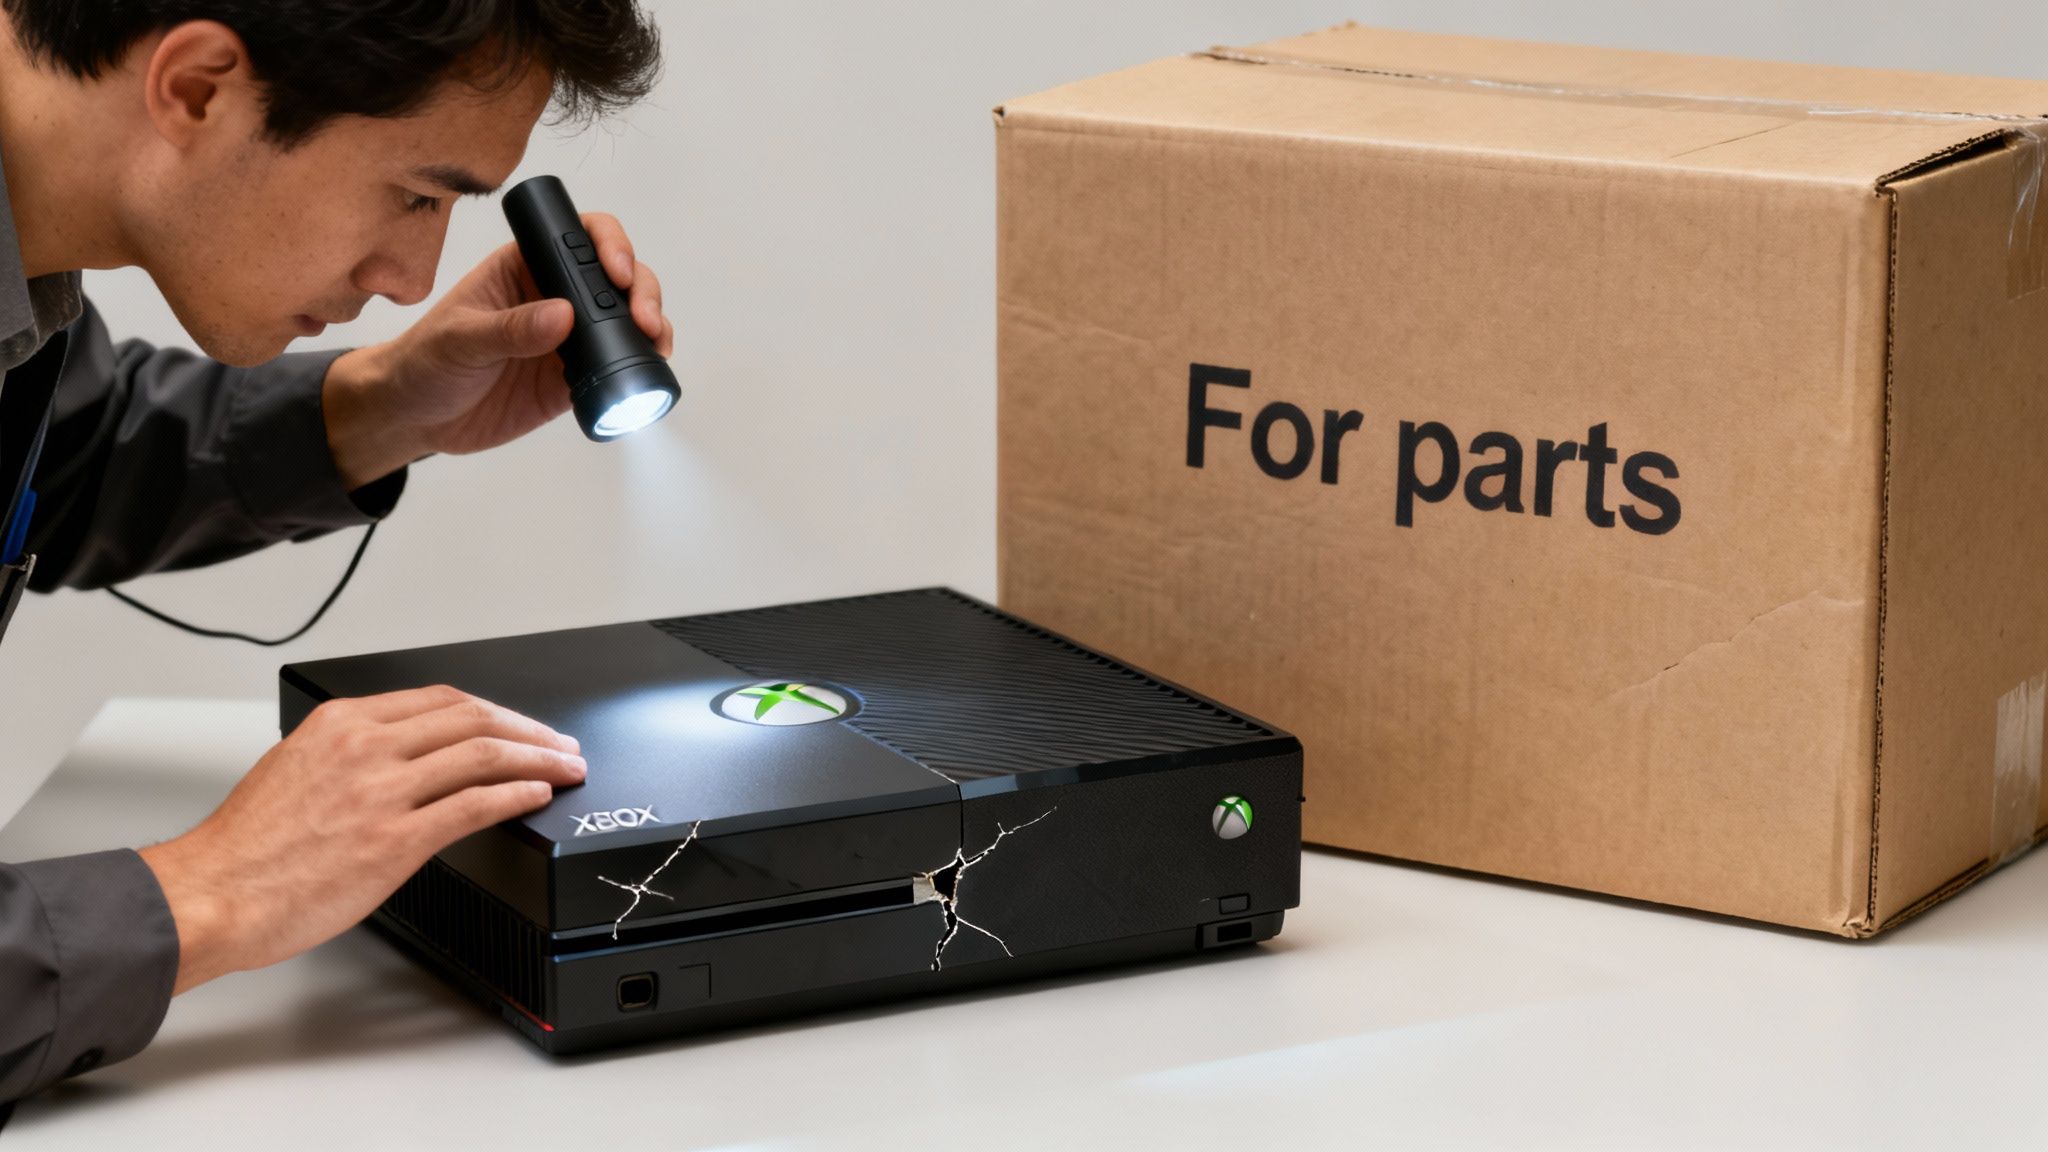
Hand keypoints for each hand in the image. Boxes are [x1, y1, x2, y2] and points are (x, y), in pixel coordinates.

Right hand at [137, 685, 586, 993]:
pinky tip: (538, 796)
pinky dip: (518, 794)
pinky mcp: (395, 839)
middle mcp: (366, 747)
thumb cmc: (247, 846)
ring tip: (567, 767)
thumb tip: (404, 759)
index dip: (494, 710)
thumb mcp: (295, 767)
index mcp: (341, 722)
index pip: (440, 699)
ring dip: (538, 758)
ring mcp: (383, 792)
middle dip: (529, 729)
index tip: (521, 723)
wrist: (214, 894)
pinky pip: (476, 804)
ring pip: (484, 754)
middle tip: (562, 743)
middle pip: (473, 718)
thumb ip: (351, 754)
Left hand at [322, 213, 674, 488]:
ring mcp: (568, 339)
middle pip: (615, 278)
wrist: (415, 417)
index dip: (609, 245)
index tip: (617, 272)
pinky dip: (640, 367)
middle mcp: (554, 296)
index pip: (577, 237)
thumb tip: (563, 316)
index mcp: (524, 267)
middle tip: (643, 319)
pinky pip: (617, 367)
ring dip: (651, 328)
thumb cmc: (423, 363)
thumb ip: (509, 329)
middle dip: (641, 291)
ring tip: (656, 344)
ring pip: (625, 320)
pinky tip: (647, 372)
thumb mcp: (458, 340)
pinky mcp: (573, 379)